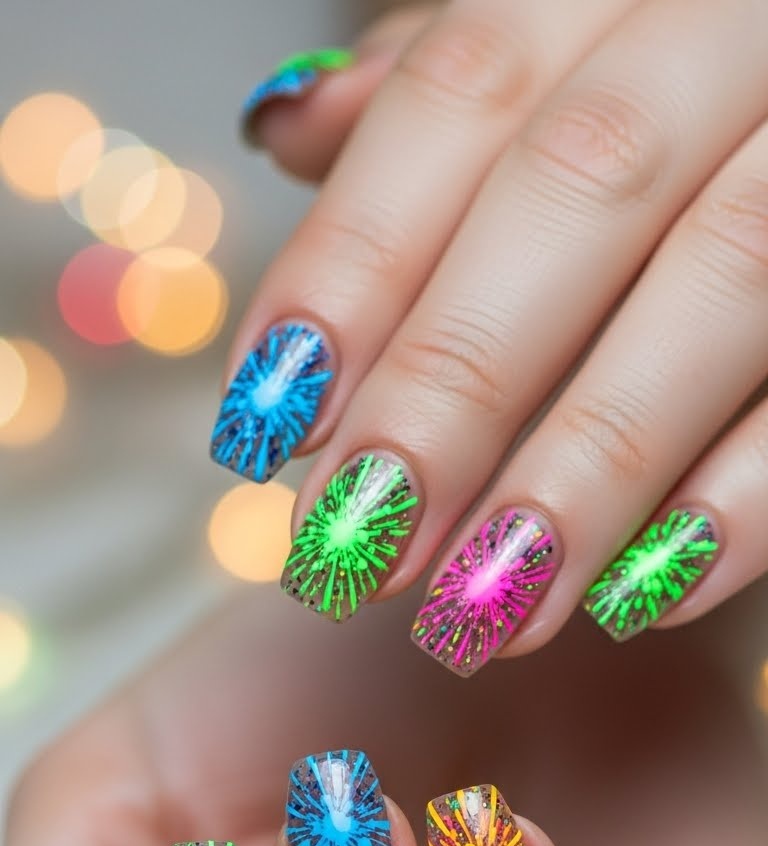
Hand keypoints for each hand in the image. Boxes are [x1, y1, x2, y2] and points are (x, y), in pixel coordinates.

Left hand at [214, 0, 767, 673]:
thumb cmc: (689, 92)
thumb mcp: (568, 49)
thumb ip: (446, 95)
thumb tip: (287, 124)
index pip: (466, 88)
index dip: (355, 260)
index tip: (267, 429)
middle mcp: (736, 29)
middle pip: (584, 182)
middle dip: (456, 380)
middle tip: (358, 550)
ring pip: (726, 274)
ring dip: (591, 464)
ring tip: (480, 612)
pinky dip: (749, 494)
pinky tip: (643, 597)